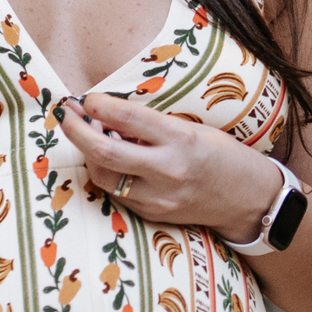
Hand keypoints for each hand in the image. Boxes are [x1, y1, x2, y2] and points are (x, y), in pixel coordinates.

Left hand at [58, 91, 281, 242]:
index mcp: (180, 140)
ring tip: (87, 134)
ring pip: (102, 175)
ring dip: (87, 153)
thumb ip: (152, 125)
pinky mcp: (152, 214)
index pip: (126, 118)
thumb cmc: (221, 155)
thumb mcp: (192, 129)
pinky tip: (108, 158)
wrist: (247, 199)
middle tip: (65, 113)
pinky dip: (107, 172)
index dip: (97, 105)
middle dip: (75, 129)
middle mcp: (166, 170)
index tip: (86, 98)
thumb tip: (108, 114)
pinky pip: (117, 192)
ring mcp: (157, 197)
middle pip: (103, 150)